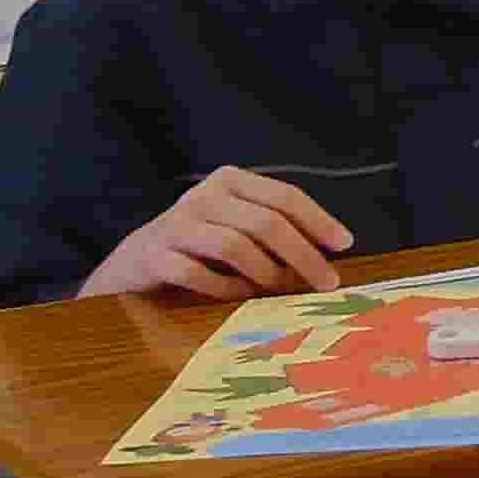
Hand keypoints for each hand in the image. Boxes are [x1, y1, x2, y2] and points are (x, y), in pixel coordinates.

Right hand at [91, 167, 350, 305]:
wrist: (133, 262)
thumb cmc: (200, 245)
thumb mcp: (237, 225)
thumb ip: (274, 229)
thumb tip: (329, 252)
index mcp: (229, 180)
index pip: (284, 196)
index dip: (319, 220)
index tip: (345, 245)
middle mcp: (203, 195)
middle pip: (266, 223)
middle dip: (303, 255)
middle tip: (328, 282)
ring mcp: (177, 224)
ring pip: (236, 247)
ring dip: (266, 274)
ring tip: (280, 291)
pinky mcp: (155, 256)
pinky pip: (199, 275)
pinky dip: (227, 289)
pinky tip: (241, 296)